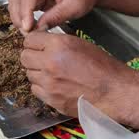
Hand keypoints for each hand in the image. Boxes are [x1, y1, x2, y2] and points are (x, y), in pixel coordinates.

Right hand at [9, 0, 107, 32]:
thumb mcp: (75, 7)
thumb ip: (56, 17)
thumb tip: (38, 30)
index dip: (25, 11)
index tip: (28, 28)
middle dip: (18, 14)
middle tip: (26, 32)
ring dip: (17, 14)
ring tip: (26, 30)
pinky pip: (21, 1)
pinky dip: (22, 13)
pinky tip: (28, 25)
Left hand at [20, 32, 135, 117]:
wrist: (114, 92)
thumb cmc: (101, 67)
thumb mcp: (79, 43)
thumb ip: (57, 41)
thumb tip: (40, 40)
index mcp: (58, 45)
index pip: (29, 39)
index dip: (34, 41)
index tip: (38, 44)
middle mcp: (50, 63)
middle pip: (24, 56)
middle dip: (32, 56)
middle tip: (42, 58)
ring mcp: (48, 83)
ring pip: (28, 73)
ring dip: (37, 72)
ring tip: (53, 72)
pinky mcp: (50, 98)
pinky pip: (35, 89)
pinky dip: (41, 86)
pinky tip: (54, 84)